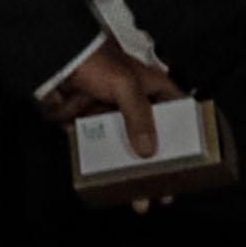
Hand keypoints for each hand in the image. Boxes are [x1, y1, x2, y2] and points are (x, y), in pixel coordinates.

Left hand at [42, 42, 183, 171]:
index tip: (192, 155)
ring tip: (135, 190)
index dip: (186, 131)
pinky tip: (109, 178)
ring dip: (129, 167)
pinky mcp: (89, 125)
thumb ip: (139, 115)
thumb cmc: (91, 56)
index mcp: (150, 86)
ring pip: (127, 147)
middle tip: (162, 183)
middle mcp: (133, 101)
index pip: (178, 110)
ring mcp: (111, 114)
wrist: (53, 58)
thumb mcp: (125, 83)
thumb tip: (148, 147)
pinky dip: (103, 163)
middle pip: (153, 136)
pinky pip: (100, 149)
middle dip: (157, 161)